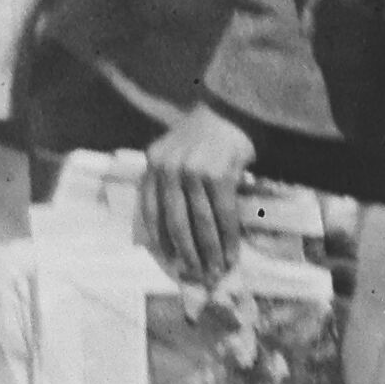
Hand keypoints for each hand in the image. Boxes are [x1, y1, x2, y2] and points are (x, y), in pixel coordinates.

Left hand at [139, 98, 261, 277]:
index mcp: (153, 164)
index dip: (160, 237)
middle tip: (195, 273)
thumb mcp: (176, 153)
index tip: (168, 259)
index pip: (151, 210)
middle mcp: (168, 168)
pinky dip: (228, 237)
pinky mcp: (218, 175)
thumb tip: (177, 225)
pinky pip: (223, 214)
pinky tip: (232, 253)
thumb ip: (170, 181)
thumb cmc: (206, 135)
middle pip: (174, 220)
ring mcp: (192, 172)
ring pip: (199, 221)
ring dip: (209, 250)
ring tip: (215, 269)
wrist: (233, 111)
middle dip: (186, 251)